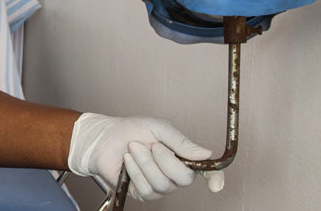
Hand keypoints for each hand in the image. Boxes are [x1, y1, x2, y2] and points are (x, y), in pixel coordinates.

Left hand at [67, 113, 224, 199]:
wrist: (105, 138)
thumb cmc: (132, 130)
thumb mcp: (159, 128)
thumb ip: (181, 142)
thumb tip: (206, 153)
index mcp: (183, 157)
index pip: (206, 171)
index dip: (215, 179)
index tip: (216, 186)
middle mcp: (175, 174)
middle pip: (184, 179)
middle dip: (165, 160)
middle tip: (151, 145)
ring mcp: (159, 186)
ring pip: (162, 183)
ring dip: (145, 163)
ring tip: (134, 149)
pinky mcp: (143, 193)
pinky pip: (145, 188)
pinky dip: (135, 171)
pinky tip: (128, 161)